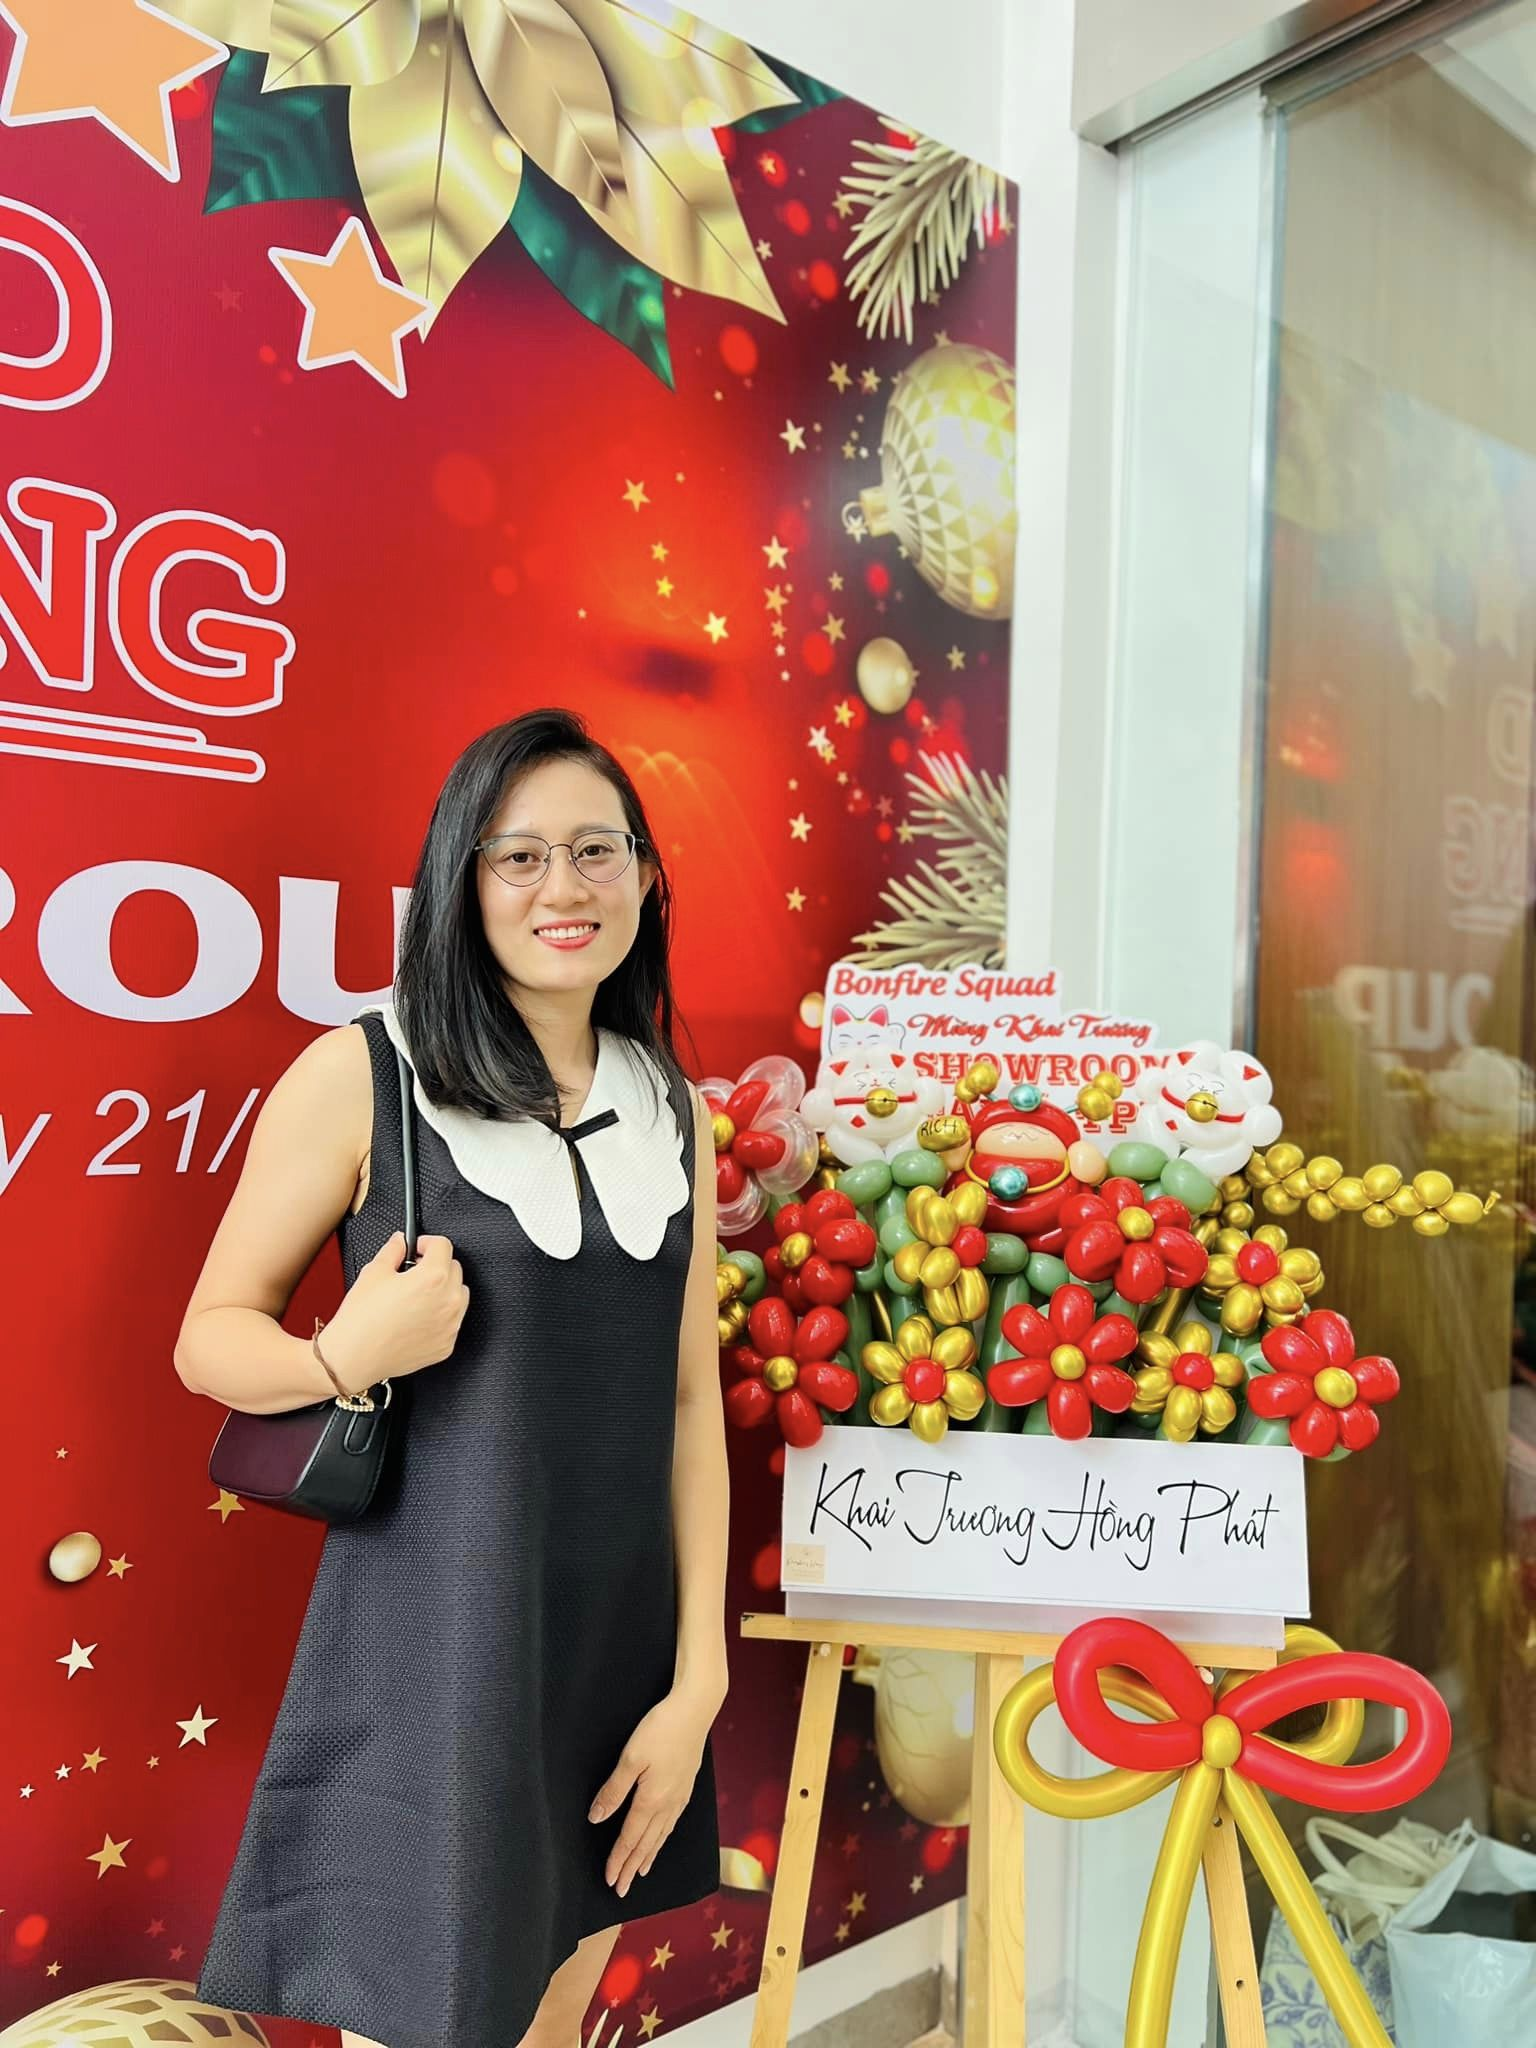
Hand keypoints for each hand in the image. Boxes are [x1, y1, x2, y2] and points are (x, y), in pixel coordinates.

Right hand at [322, 1233, 469, 1389]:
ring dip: (444, 1289)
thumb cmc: (361, 1319)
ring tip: (417, 1296)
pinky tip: (417, 1318)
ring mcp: (450, 1326)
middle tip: (413, 1272)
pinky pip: (452, 1321)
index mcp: (433, 1278)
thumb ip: (393, 1250)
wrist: (353, 1357)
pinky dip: (440, 1316)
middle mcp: (448, 1301)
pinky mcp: (446, 1345)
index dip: (426, 1242)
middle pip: (454, 1268)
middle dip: (435, 1265)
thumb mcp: (374, 1272)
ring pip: (458, 1295)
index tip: (417, 1248)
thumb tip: (400, 1241)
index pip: (443, 1245)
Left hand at [588, 1686, 718, 1898]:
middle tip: (620, 1890)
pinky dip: (663, 1839)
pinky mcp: (686, 1786)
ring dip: (648, 1856)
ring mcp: (680, 1796)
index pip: (630, 1838)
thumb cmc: (661, 1729)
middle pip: (646, 1844)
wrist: (695, 1710)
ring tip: (640, 1873)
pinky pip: (671, 1823)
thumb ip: (613, 1790)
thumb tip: (597, 1818)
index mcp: (651, 1800)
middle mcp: (668, 1804)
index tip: (609, 1880)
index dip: (618, 1860)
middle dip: (632, 1867)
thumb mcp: (630, 1757)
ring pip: (661, 1836)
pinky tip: (661, 1838)